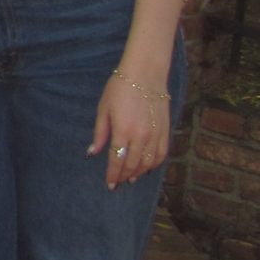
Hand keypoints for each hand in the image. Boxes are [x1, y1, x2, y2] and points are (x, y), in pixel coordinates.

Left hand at [90, 69, 170, 188]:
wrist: (145, 73)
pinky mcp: (166, 130)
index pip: (116, 160)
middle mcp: (141, 136)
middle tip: (118, 183)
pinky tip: (148, 168)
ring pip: (148, 162)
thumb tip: (93, 152)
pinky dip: (155, 164)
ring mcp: (155, 134)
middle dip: (123, 176)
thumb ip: (100, 133)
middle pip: (132, 164)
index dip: (112, 175)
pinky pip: (162, 154)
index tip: (109, 185)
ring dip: (139, 173)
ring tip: (131, 178)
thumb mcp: (103, 109)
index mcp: (123, 131)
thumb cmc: (120, 88)